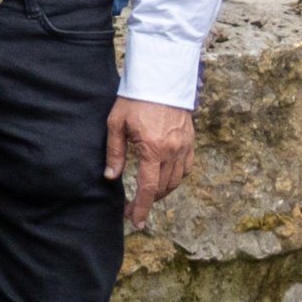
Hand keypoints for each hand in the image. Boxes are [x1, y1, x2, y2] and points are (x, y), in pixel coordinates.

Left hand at [107, 97, 196, 224]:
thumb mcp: (116, 124)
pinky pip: (186, 168)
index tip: (135, 222)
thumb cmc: (134, 100)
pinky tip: (164, 180)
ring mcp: (184, 147)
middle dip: (147, 202)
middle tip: (132, 210)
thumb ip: (114, 153)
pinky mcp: (190, 141)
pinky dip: (175, 179)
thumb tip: (110, 178)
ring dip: (161, 192)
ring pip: (176, 181)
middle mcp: (172, 151)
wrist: (161, 80)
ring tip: (145, 197)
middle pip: (162, 188)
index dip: (141, 208)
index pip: (148, 188)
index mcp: (153, 149)